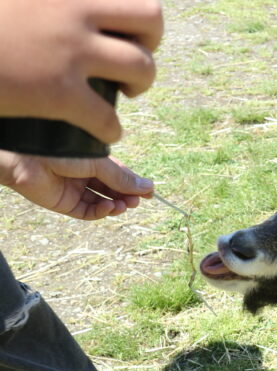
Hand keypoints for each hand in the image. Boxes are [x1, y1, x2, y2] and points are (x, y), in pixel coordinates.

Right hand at [0, 0, 162, 143]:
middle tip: (129, 60)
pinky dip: (111, 129)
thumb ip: (51, 2)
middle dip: (149, 44)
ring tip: (122, 93)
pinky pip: (109, 118)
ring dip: (139, 85)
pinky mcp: (56, 92)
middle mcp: (74, 10)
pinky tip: (99, 130)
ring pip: (142, 69)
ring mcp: (68, 51)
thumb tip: (71, 8)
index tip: (122, 29)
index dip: (136, 15)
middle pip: (151, 20)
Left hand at [0, 151, 154, 220]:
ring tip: (125, 205)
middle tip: (138, 201)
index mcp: (93, 162)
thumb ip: (121, 178)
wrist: (27, 159)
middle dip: (127, 196)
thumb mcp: (99, 164)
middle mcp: (85, 176)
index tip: (150, 193)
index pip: (120, 175)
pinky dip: (101, 212)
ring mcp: (75, 190)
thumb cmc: (62, 152)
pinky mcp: (66, 204)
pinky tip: (109, 207)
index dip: (135, 184)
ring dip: (117, 205)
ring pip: (103, 202)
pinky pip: (88, 212)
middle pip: (113, 190)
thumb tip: (148, 187)